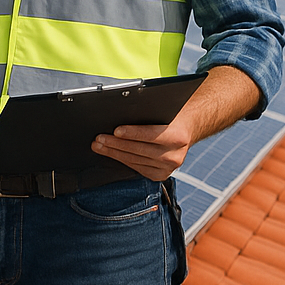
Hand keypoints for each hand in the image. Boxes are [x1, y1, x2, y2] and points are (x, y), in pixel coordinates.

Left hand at [90, 65, 263, 181]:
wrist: (186, 130)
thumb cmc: (170, 116)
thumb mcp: (163, 110)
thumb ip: (147, 112)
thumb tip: (120, 109)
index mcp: (177, 136)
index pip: (151, 135)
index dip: (132, 133)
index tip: (116, 130)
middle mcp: (175, 155)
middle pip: (139, 150)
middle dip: (116, 144)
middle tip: (99, 138)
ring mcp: (168, 168)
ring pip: (135, 160)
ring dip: (114, 153)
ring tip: (99, 145)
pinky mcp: (161, 175)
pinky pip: (137, 168)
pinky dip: (122, 160)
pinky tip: (111, 153)